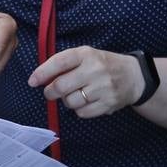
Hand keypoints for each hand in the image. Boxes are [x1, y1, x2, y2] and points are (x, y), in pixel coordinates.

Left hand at [27, 47, 142, 118]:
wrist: (134, 77)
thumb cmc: (103, 65)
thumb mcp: (86, 56)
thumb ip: (65, 64)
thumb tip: (41, 78)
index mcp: (86, 54)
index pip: (59, 62)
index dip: (42, 72)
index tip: (32, 81)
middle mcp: (95, 69)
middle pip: (61, 86)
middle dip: (50, 92)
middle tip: (49, 93)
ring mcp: (103, 88)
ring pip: (70, 102)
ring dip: (66, 101)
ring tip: (74, 95)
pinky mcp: (108, 103)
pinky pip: (82, 113)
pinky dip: (79, 110)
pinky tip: (85, 102)